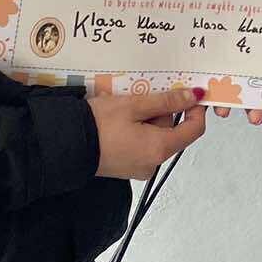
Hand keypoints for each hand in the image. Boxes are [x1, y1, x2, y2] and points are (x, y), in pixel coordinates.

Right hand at [90, 88, 207, 178]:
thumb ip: (167, 101)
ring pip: (156, 136)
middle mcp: (153, 163)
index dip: (196, 109)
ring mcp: (139, 167)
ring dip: (146, 119)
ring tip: (124, 109)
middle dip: (161, 112)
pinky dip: (136, 130)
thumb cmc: (97, 126)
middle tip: (141, 97)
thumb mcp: (134, 105)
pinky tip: (119, 121)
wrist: (65, 146)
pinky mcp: (127, 167)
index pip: (194, 130)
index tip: (190, 94)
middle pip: (172, 131)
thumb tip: (192, 97)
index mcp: (159, 148)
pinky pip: (142, 144)